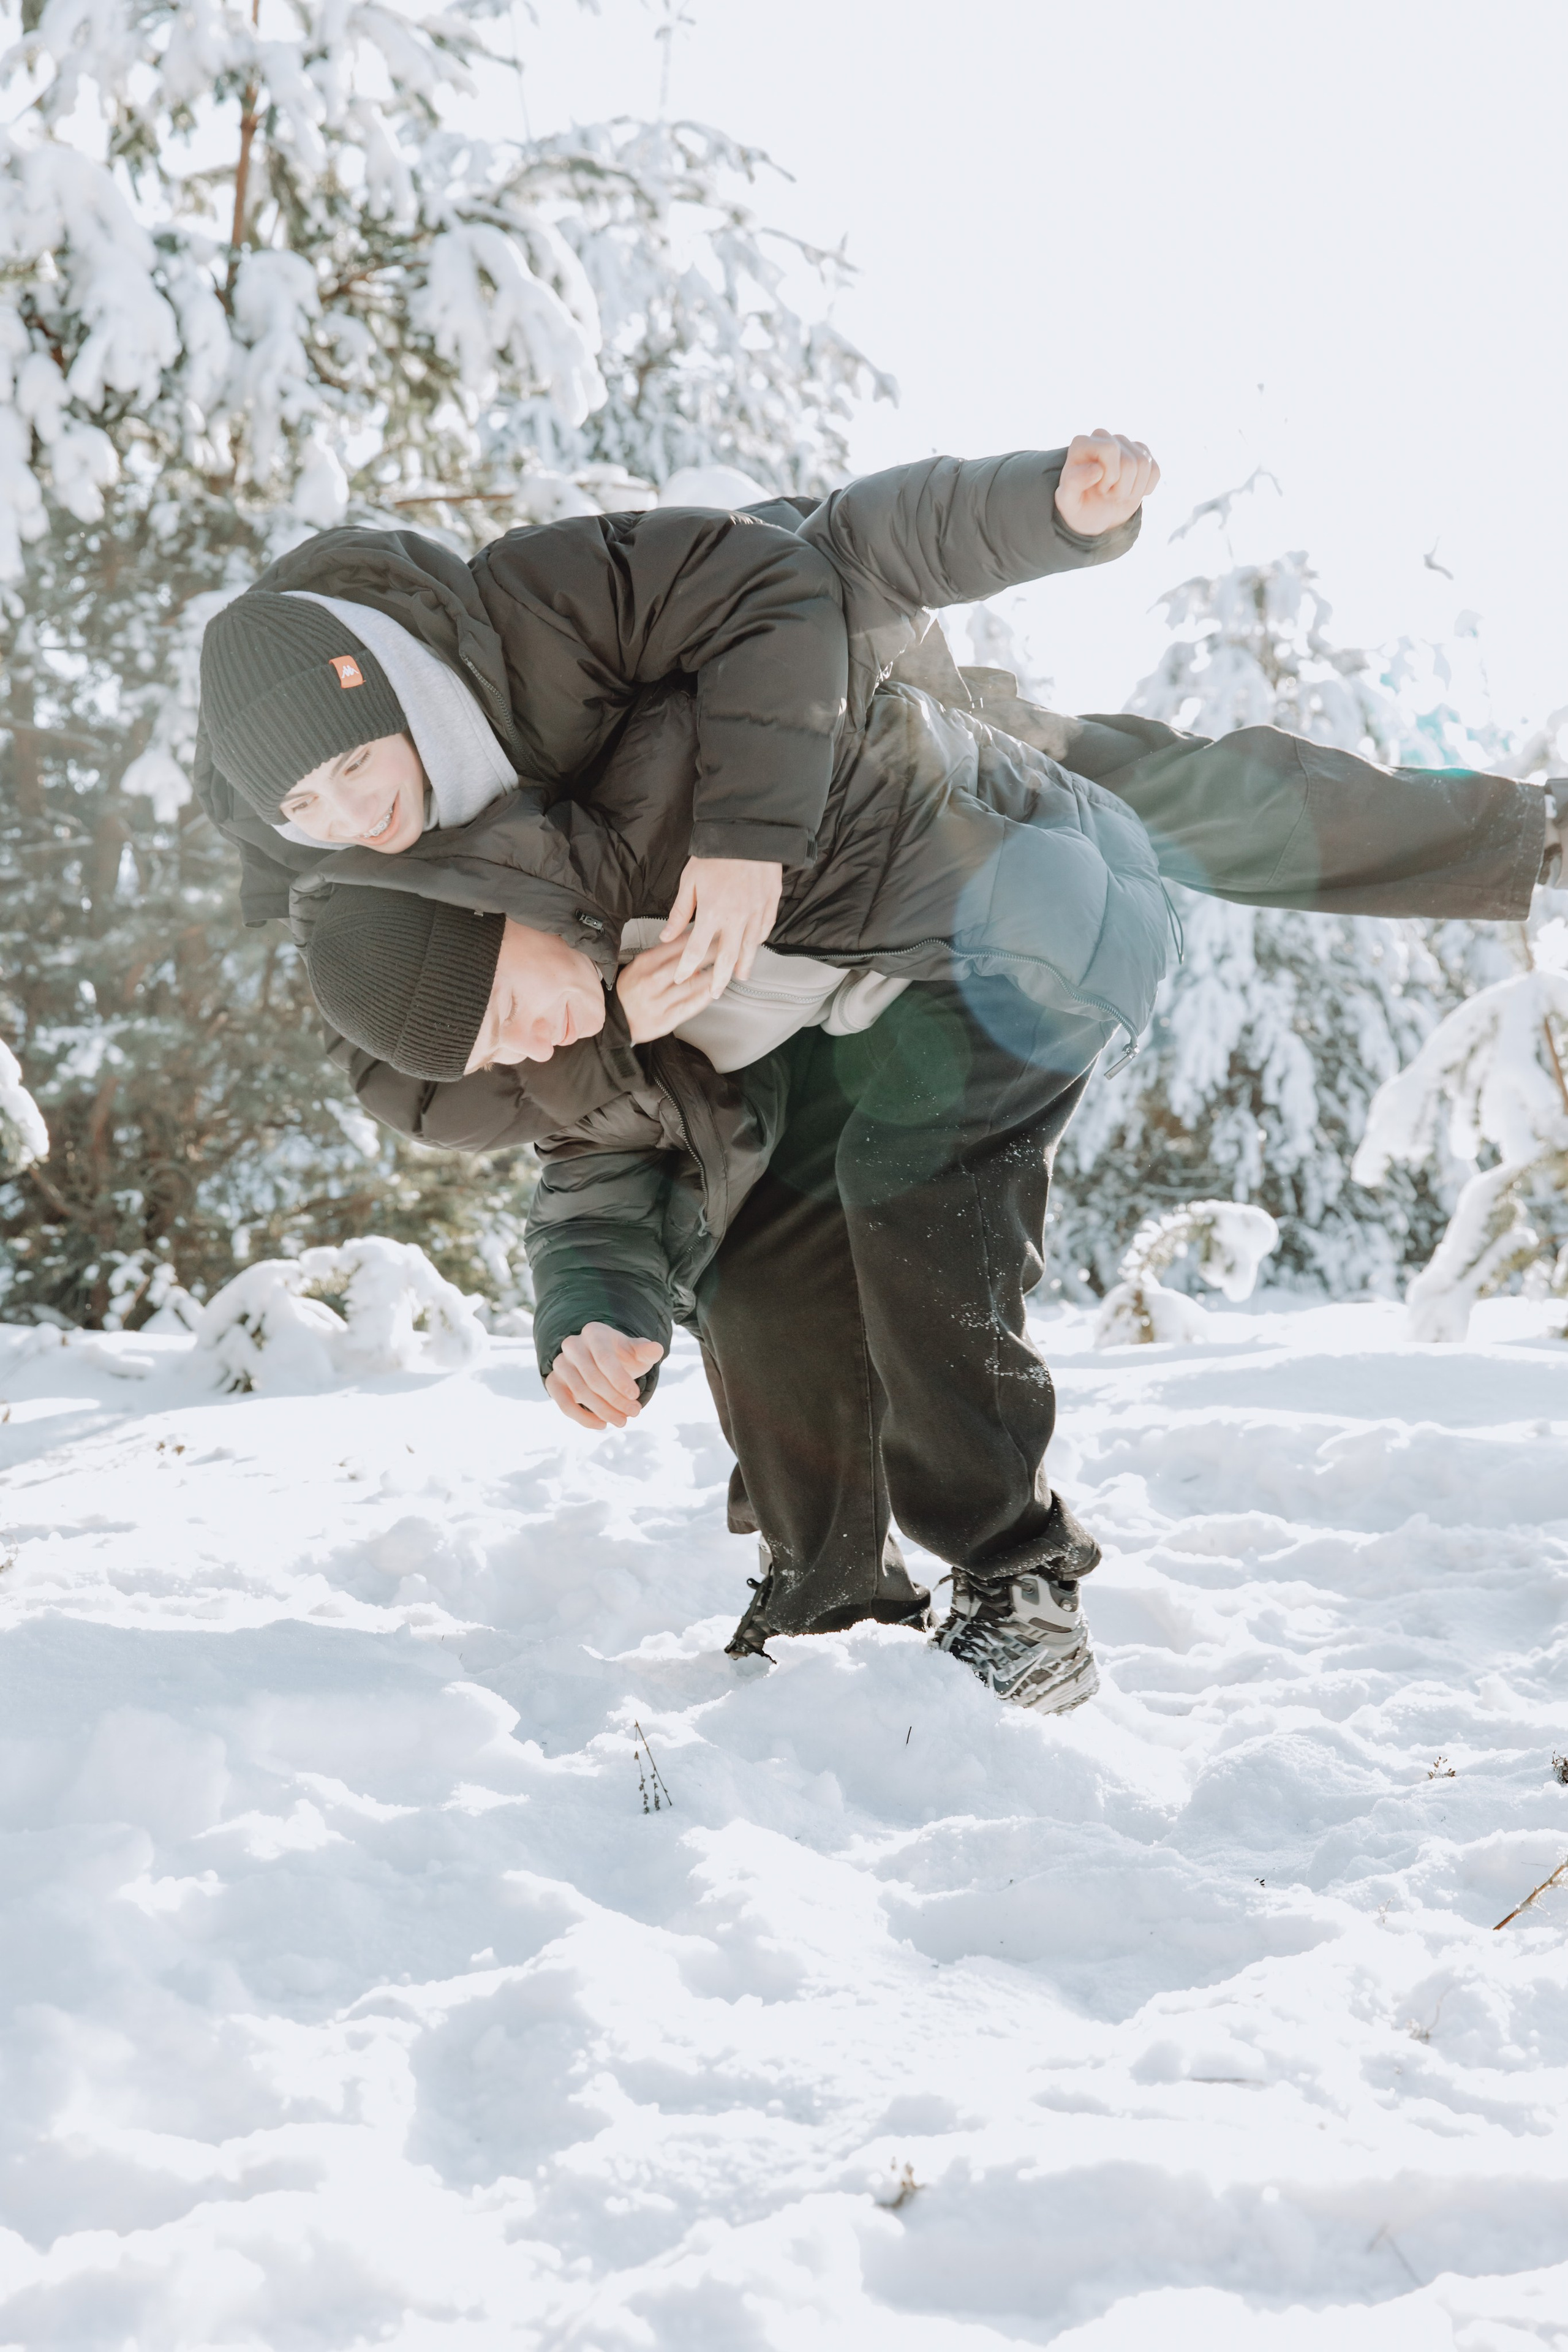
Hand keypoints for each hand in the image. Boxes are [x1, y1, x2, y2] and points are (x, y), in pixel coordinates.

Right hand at [545, 1323, 664, 1427]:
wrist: (601, 1361)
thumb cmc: (621, 1356)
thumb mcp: (635, 1352)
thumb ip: (646, 1351)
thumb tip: (657, 1349)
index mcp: (594, 1333)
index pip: (604, 1358)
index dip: (619, 1379)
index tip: (635, 1396)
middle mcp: (573, 1345)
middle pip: (592, 1378)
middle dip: (615, 1399)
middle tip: (634, 1413)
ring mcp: (560, 1363)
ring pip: (579, 1392)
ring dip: (603, 1411)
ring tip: (622, 1421)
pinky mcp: (553, 1381)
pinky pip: (563, 1403)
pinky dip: (582, 1418)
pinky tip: (601, 1424)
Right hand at [616, 935, 719, 1042]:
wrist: (615, 1021)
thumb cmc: (630, 991)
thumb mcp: (639, 966)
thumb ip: (663, 957)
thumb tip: (690, 950)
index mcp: (644, 964)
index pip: (676, 945)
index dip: (698, 937)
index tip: (712, 931)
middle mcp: (651, 981)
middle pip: (687, 963)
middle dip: (711, 953)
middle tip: (727, 945)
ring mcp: (659, 1001)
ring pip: (693, 985)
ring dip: (713, 975)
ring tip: (727, 967)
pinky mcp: (666, 1019)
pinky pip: (691, 1006)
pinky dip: (705, 996)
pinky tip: (715, 990)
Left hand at [662, 856, 782, 997]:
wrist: (747, 832)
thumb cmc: (715, 854)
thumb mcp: (689, 881)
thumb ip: (680, 913)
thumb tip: (667, 936)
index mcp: (712, 913)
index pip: (696, 950)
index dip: (687, 968)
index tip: (681, 978)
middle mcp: (736, 917)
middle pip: (727, 957)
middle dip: (720, 979)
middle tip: (717, 992)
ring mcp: (756, 911)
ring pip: (750, 947)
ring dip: (744, 965)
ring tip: (739, 976)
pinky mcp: (770, 902)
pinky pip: (765, 929)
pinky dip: (759, 941)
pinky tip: (755, 947)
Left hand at [1055, 430, 1159, 536]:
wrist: (1094, 514)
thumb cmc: (1078, 506)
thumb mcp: (1068, 502)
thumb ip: (1073, 484)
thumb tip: (1097, 469)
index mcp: (1082, 444)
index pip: (1111, 448)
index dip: (1110, 476)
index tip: (1098, 489)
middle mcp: (1103, 437)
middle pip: (1129, 461)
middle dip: (1121, 488)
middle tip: (1106, 494)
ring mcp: (1124, 444)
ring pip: (1144, 464)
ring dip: (1132, 490)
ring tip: (1116, 493)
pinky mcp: (1141, 454)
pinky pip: (1155, 470)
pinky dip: (1145, 489)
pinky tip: (1131, 492)